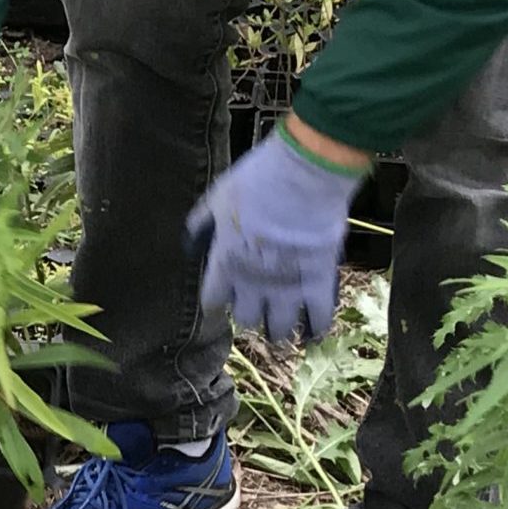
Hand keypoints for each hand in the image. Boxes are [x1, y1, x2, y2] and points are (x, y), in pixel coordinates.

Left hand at [185, 121, 366, 350]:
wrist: (304, 175)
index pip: (212, 301)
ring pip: (278, 329)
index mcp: (224, 264)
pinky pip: (318, 319)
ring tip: (282, 326)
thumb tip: (188, 241)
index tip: (221, 301)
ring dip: (278, 329)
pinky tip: (313, 333)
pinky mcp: (318, 283)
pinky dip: (316, 329)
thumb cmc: (257, 180)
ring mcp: (286, 287)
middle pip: (245, 319)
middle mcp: (251, 284)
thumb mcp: (217, 197)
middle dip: (248, 315)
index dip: (216, 303)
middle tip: (257, 307)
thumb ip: (202, 221)